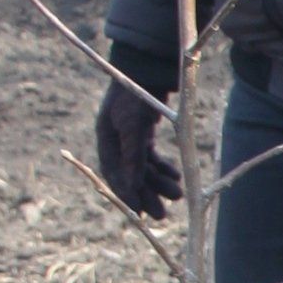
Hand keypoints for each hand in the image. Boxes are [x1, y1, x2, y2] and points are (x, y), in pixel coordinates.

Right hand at [96, 65, 180, 223]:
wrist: (147, 67)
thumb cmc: (136, 94)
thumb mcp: (133, 125)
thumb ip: (132, 156)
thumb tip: (131, 186)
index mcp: (105, 140)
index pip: (114, 175)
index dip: (126, 195)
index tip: (139, 213)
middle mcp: (115, 140)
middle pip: (130, 176)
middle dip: (146, 195)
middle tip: (162, 215)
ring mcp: (129, 136)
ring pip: (143, 168)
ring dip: (158, 183)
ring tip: (176, 195)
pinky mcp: (142, 131)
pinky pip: (150, 157)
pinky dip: (162, 168)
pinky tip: (174, 178)